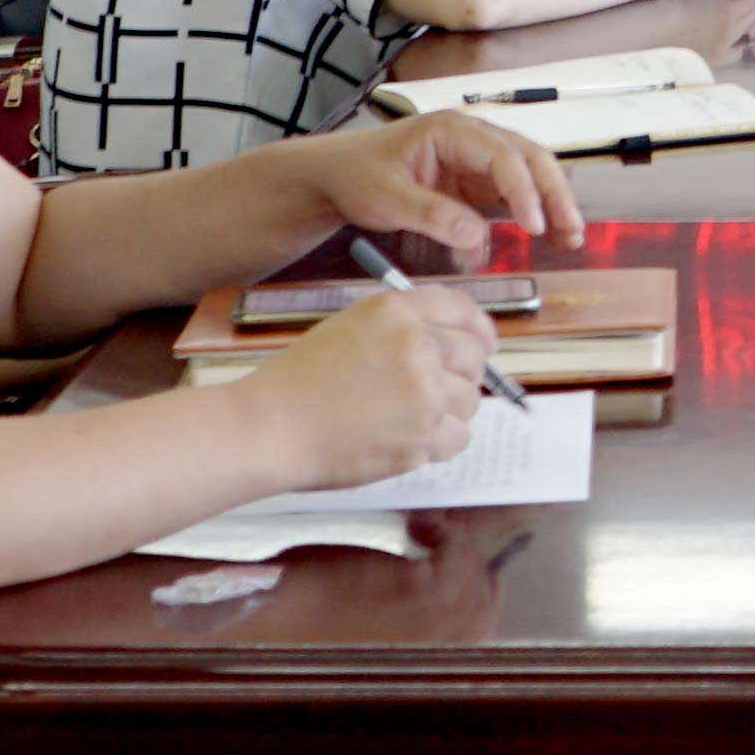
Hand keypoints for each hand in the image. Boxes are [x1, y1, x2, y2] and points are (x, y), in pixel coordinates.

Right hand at [255, 280, 510, 498]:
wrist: (270, 426)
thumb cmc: (300, 381)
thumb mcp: (351, 329)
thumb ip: (403, 330)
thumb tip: (454, 344)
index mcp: (397, 311)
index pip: (463, 310)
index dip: (479, 330)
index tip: (484, 345)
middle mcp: (417, 346)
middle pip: (475, 357)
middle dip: (464, 376)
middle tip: (438, 393)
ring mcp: (423, 393)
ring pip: (470, 402)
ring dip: (449, 413)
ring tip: (408, 419)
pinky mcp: (421, 437)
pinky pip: (458, 438)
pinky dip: (439, 444)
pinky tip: (407, 441)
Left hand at [295, 103, 585, 260]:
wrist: (337, 175)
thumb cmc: (357, 175)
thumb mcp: (387, 198)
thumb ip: (431, 215)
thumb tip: (476, 236)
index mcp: (450, 130)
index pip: (502, 156)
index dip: (523, 190)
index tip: (533, 224)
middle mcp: (472, 139)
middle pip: (529, 158)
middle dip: (553, 193)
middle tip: (569, 229)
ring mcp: (476, 160)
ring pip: (530, 174)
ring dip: (552, 202)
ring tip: (570, 236)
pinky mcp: (475, 183)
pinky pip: (514, 194)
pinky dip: (535, 212)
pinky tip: (549, 235)